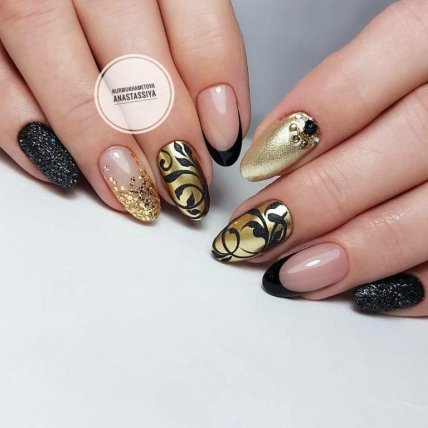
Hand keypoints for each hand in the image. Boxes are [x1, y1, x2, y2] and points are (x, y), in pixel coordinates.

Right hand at [0, 0, 248, 221]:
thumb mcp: (151, 0)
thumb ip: (183, 42)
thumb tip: (216, 118)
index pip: (193, 10)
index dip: (215, 80)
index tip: (223, 138)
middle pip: (128, 45)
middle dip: (163, 127)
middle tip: (182, 180)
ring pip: (53, 51)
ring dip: (96, 136)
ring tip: (130, 189)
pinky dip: (18, 124)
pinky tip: (58, 168)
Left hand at [212, 0, 427, 316]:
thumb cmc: (419, 88)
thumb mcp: (387, 66)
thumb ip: (337, 100)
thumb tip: (270, 150)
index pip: (358, 82)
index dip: (299, 130)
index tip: (255, 169)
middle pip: (396, 149)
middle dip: (315, 201)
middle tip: (258, 234)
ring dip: (356, 252)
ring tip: (296, 274)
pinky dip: (413, 285)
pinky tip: (363, 294)